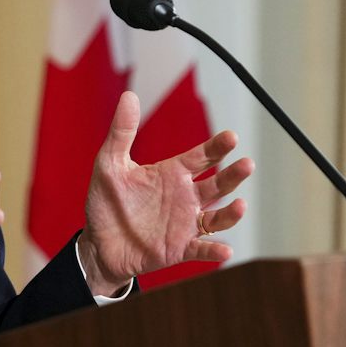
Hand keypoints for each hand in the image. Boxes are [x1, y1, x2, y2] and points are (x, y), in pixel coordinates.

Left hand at [76, 91, 252, 295]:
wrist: (98, 244)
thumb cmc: (107, 203)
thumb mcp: (109, 164)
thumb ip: (121, 132)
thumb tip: (129, 95)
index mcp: (172, 173)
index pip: (201, 156)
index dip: (217, 147)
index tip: (231, 137)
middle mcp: (185, 197)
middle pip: (217, 184)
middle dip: (233, 175)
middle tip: (246, 164)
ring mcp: (185, 224)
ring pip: (217, 217)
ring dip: (231, 213)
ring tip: (239, 205)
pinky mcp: (179, 249)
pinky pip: (202, 249)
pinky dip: (215, 251)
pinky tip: (224, 250)